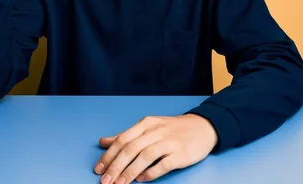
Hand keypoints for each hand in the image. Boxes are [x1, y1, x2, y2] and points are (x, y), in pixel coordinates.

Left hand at [94, 114, 217, 183]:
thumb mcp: (148, 127)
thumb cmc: (172, 129)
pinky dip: (151, 172)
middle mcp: (156, 131)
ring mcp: (169, 142)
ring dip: (130, 172)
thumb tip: (103, 142)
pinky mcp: (181, 153)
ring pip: (145, 156)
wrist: (203, 127)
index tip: (99, 169)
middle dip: (116, 166)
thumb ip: (126, 136)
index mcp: (146, 124)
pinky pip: (164, 164)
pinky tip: (142, 180)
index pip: (122, 139)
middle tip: (105, 181)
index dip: (109, 155)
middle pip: (131, 149)